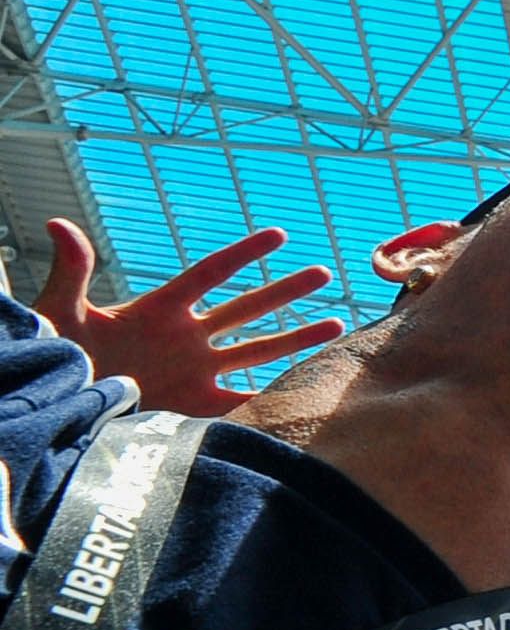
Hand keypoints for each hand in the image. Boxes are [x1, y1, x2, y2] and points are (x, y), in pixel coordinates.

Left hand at [32, 220, 341, 412]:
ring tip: (336, 324)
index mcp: (159, 310)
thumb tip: (58, 225)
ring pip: (256, 351)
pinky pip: (239, 400)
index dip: (242, 255)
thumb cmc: (53, 355)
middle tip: (323, 272)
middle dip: (284, 291)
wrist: (55, 405)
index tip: (278, 235)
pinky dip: (269, 398)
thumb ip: (71, 272)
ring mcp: (192, 370)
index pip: (209, 275)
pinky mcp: (190, 404)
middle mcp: (185, 337)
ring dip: (295, 338)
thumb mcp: (59, 312)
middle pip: (246, 309)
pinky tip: (302, 393)